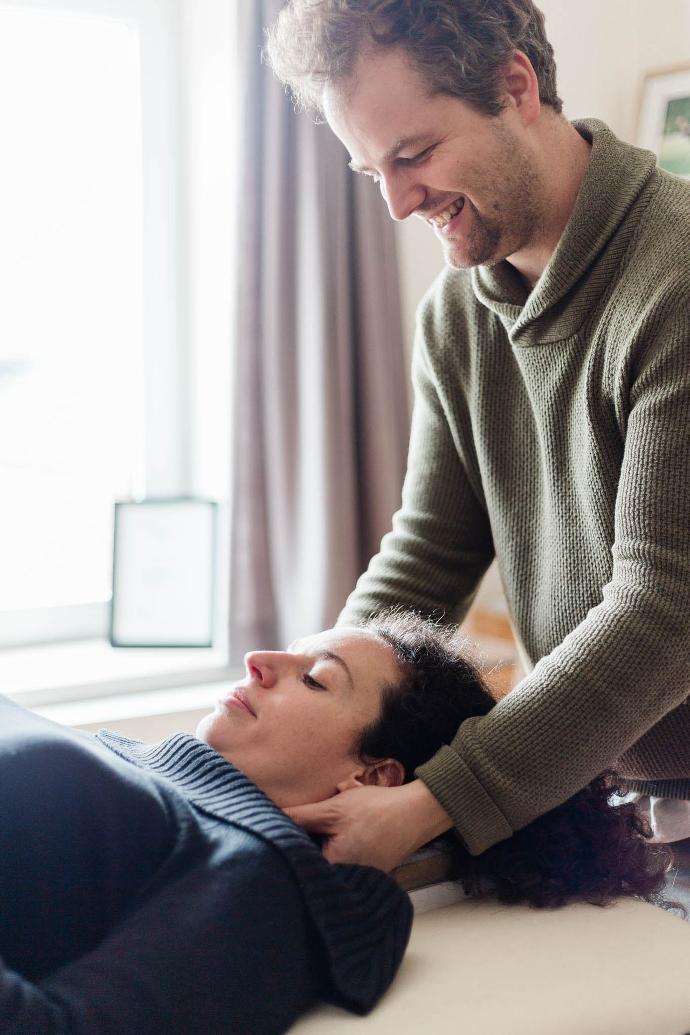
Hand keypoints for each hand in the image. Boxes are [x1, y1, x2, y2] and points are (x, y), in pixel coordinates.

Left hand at [284, 779, 452, 870]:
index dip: (283, 854)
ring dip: (316, 855)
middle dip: (298, 856)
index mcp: (334, 869)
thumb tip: (269, 817)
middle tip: (289, 837)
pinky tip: (331, 841)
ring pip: (326, 870)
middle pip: (311, 872)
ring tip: (311, 837)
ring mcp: (358, 881)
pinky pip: (341, 869)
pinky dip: (333, 856)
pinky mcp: (366, 874)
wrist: (416, 812)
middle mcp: (346, 882)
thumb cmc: (377, 810)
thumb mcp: (333, 809)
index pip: (297, 867)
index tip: (272, 840)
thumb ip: (300, 816)